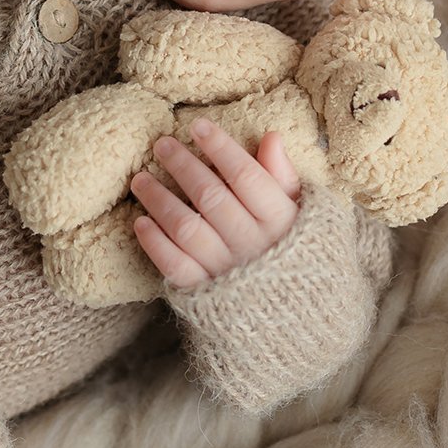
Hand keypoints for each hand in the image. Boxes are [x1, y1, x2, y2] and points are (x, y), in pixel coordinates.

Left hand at [129, 116, 301, 289]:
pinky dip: (155, 244)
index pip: (247, 176)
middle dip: (183, 166)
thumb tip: (271, 137)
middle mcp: (253, 245)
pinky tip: (141, 222)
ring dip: (160, 201)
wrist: (299, 321)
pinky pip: (176, 266)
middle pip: (211, 197)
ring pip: (187, 229)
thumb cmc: (299, 255)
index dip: (221, 148)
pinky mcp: (206, 295)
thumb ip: (284, 178)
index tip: (197, 126)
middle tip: (161, 144)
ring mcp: (228, 271)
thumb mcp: (306, 215)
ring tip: (140, 179)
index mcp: (281, 221)